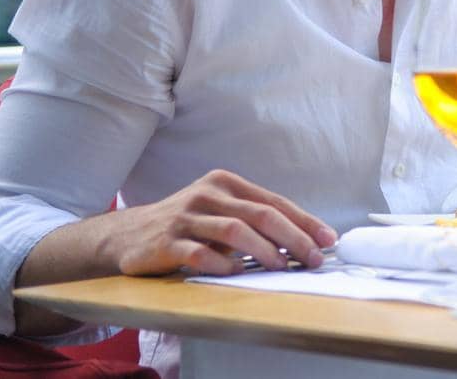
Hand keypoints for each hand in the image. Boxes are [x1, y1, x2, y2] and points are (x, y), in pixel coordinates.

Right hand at [98, 169, 336, 275]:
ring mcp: (186, 217)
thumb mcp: (221, 211)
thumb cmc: (188, 224)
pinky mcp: (165, 242)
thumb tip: (304, 240)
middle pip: (260, 214)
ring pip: (234, 231)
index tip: (328, 240)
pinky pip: (200, 254)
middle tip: (313, 258)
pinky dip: (223, 265)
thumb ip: (254, 219)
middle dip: (293, 238)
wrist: (127, 234)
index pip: (274, 202)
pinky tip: (238, 273)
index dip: (304, 221)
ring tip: (282, 267)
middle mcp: (208, 194)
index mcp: (226, 183)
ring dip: (264, 251)